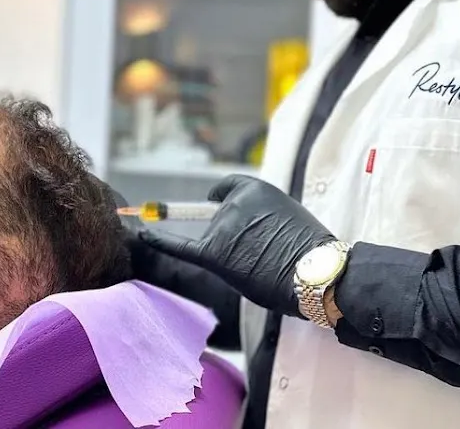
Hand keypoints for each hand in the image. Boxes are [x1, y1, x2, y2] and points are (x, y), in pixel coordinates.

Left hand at [137, 173, 335, 317]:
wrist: (315, 271)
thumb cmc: (309, 250)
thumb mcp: (288, 214)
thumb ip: (262, 214)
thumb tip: (246, 232)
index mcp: (255, 187)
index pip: (227, 189)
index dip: (225, 201)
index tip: (218, 205)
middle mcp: (234, 202)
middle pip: (220, 216)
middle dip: (235, 234)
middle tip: (261, 254)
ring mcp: (223, 226)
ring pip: (215, 238)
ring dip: (230, 252)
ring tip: (261, 267)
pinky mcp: (215, 253)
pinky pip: (182, 245)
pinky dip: (161, 239)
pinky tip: (144, 234)